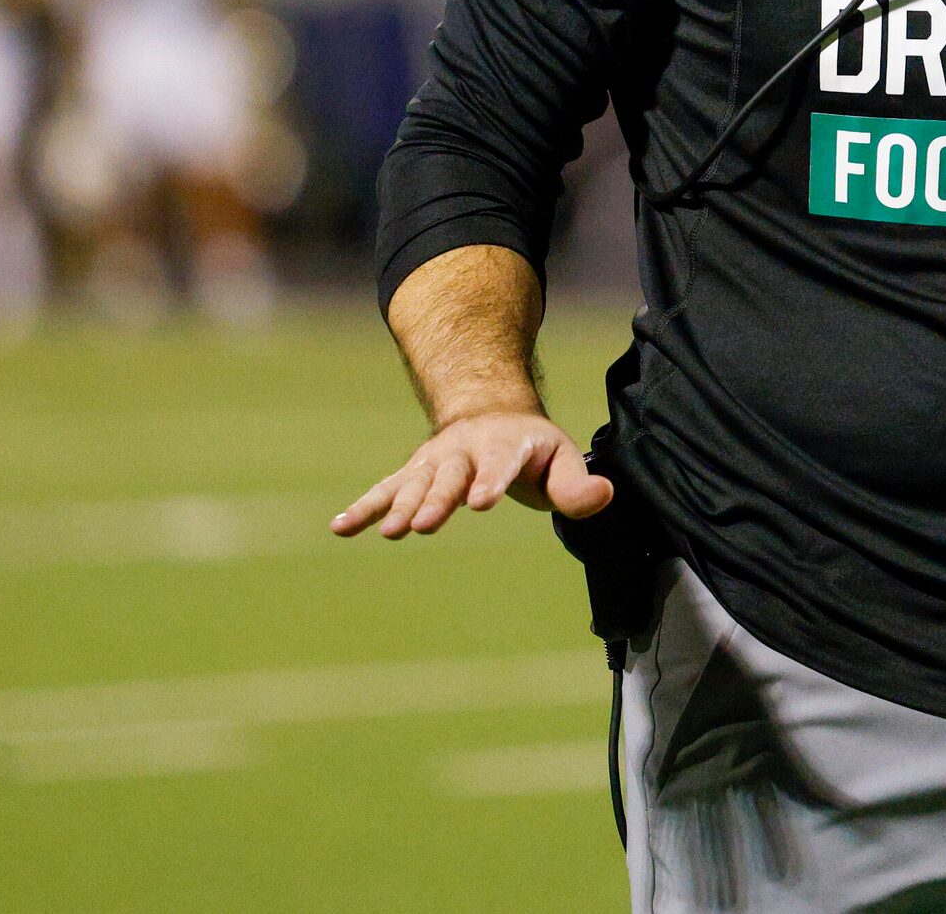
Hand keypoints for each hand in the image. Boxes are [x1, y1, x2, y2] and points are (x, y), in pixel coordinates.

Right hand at [330, 410, 614, 539]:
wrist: (491, 413)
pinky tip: (340, 528)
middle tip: (426, 524)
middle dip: (438, 499)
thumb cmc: (532, 449)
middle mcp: (466, 450)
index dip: (492, 481)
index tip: (482, 501)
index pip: (501, 464)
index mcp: (507, 445)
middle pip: (451, 476)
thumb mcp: (561, 459)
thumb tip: (605, 495)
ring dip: (401, 506)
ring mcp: (436, 461)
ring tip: (390, 531)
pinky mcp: (414, 474)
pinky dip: (363, 508)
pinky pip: (385, 490)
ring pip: (416, 483)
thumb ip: (577, 486)